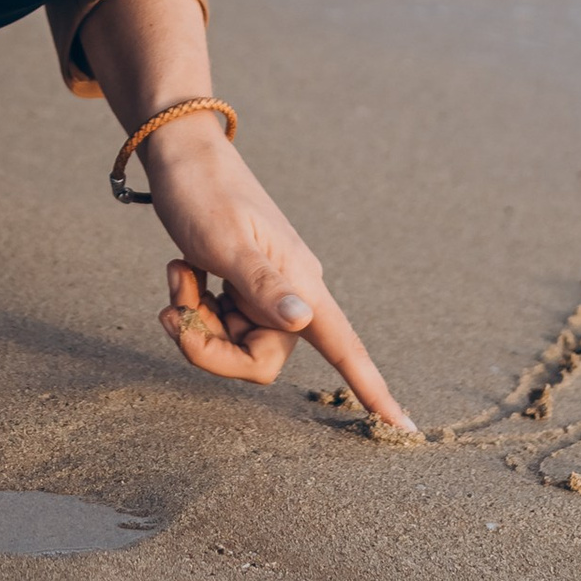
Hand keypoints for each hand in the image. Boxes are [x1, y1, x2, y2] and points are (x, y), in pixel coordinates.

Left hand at [142, 117, 417, 434]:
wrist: (181, 153)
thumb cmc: (204, 193)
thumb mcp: (226, 240)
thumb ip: (263, 283)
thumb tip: (305, 319)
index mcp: (301, 282)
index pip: (345, 346)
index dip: (373, 388)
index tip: (405, 427)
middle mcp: (290, 292)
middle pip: (258, 361)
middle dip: (209, 344)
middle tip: (174, 308)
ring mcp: (264, 290)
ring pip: (233, 345)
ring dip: (196, 319)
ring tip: (181, 274)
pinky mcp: (241, 286)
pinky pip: (219, 324)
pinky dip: (193, 307)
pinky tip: (184, 271)